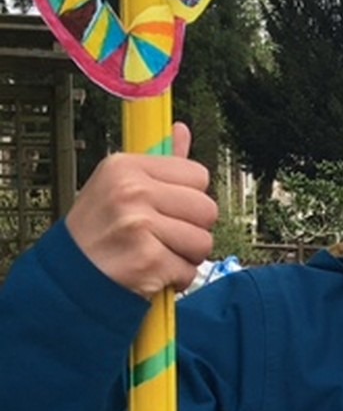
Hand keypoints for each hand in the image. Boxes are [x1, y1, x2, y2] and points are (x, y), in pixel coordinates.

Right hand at [65, 122, 217, 298]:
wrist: (66, 276)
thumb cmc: (95, 231)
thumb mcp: (117, 186)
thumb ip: (159, 161)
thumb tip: (181, 131)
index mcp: (126, 167)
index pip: (198, 175)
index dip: (188, 196)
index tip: (167, 206)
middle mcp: (132, 192)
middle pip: (207, 209)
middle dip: (192, 228)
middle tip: (163, 235)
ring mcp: (139, 226)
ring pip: (203, 242)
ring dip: (185, 255)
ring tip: (156, 252)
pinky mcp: (148, 260)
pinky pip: (189, 271)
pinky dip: (175, 278)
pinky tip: (151, 271)